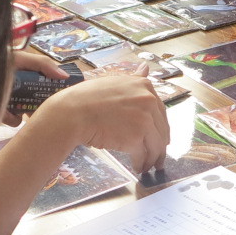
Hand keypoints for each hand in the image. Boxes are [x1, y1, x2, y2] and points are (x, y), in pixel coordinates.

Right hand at [42, 70, 169, 172]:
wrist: (73, 113)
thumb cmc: (88, 97)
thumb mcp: (114, 82)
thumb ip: (134, 79)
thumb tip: (145, 67)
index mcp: (145, 86)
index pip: (161, 111)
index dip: (159, 126)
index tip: (158, 136)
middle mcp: (149, 101)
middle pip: (162, 129)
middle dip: (159, 145)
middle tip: (156, 156)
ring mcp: (144, 120)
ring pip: (156, 145)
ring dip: (153, 158)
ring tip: (147, 165)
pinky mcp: (135, 138)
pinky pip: (143, 155)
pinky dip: (141, 164)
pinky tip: (137, 167)